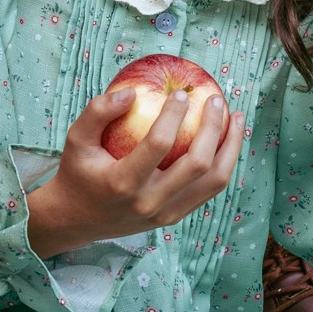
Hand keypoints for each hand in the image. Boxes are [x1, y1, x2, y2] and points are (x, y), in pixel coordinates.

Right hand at [26, 86, 244, 257]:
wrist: (77, 220)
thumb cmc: (78, 172)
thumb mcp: (76, 139)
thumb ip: (98, 111)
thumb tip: (133, 91)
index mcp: (123, 184)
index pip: (158, 145)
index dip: (174, 115)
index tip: (181, 93)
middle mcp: (149, 203)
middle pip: (197, 165)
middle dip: (213, 128)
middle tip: (216, 99)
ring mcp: (166, 215)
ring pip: (213, 182)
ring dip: (230, 147)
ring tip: (236, 118)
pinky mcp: (175, 218)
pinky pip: (208, 190)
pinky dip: (223, 163)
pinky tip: (226, 139)